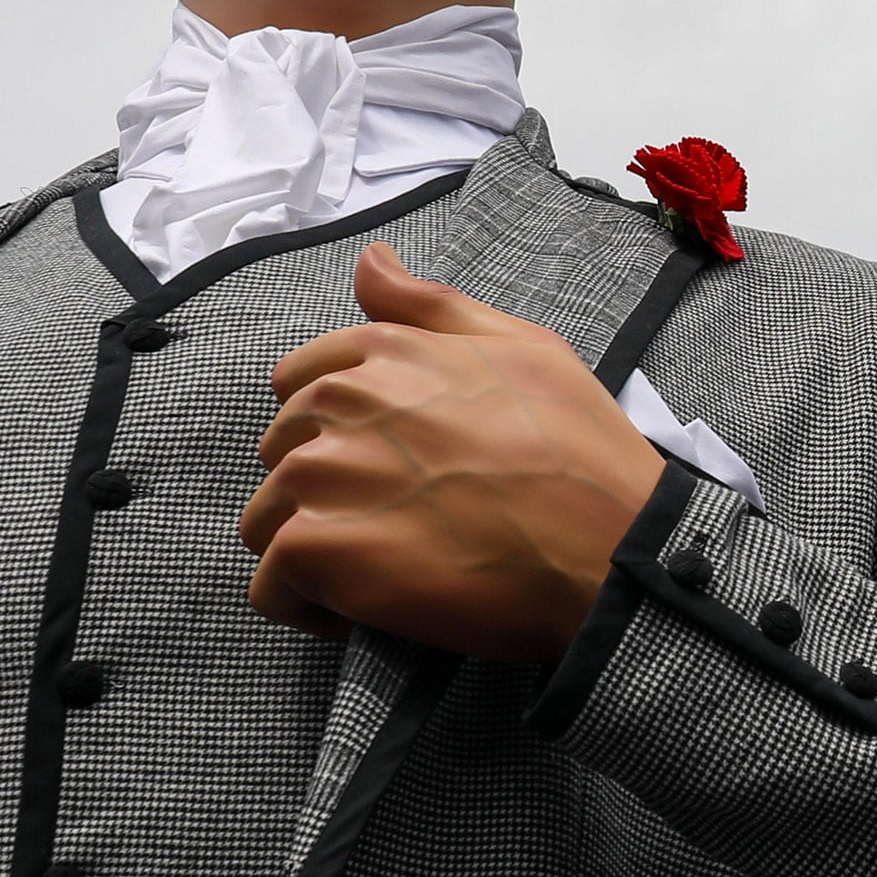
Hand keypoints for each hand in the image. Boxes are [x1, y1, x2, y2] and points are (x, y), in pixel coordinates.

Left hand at [242, 240, 665, 659]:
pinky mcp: (318, 550)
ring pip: (267, 521)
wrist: (610, 551)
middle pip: (280, 455)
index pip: (299, 388)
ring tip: (383, 574)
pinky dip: (307, 610)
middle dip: (323, 494)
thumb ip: (431, 307)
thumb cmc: (581, 455)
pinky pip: (272, 588)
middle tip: (399, 528)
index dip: (338, 437)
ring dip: (312, 554)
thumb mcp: (524, 348)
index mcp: (383, 353)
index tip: (390, 473)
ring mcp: (322, 476)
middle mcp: (339, 404)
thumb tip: (369, 262)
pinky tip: (364, 614)